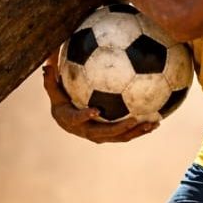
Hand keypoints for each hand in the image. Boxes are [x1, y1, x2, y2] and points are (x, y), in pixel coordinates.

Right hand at [42, 55, 158, 143]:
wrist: (66, 122)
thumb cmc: (62, 102)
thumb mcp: (54, 92)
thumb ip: (51, 81)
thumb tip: (46, 65)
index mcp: (73, 121)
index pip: (79, 119)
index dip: (86, 116)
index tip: (95, 110)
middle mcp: (88, 132)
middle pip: (106, 133)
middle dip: (122, 128)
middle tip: (135, 119)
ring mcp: (102, 136)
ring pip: (121, 137)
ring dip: (138, 132)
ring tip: (154, 123)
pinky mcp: (112, 135)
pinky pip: (127, 134)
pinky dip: (141, 129)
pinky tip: (156, 121)